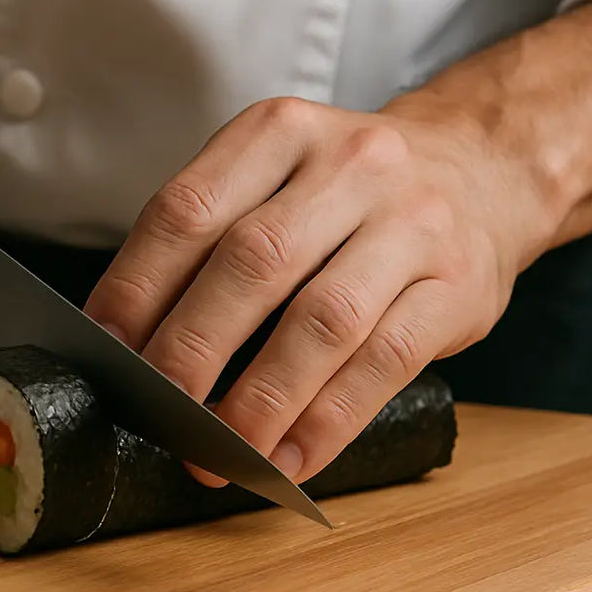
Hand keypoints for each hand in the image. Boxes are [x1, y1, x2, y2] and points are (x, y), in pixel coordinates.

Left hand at [82, 95, 558, 485]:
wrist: (486, 168)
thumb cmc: (352, 193)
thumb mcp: (280, 174)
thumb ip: (213, 236)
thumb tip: (130, 340)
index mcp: (281, 131)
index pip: (190, 209)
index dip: (138, 284)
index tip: (105, 347)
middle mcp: (350, 166)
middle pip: (252, 262)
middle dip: (191, 348)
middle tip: (157, 410)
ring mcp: (412, 224)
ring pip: (322, 320)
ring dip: (261, 399)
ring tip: (219, 452)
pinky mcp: (459, 287)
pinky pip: (384, 364)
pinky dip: (328, 421)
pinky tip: (289, 460)